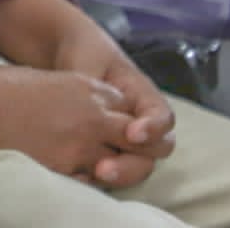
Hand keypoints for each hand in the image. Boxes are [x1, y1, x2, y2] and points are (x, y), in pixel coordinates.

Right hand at [0, 66, 145, 182]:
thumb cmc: (1, 87)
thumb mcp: (46, 79)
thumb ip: (73, 92)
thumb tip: (76, 109)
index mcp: (88, 86)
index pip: (127, 107)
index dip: (121, 119)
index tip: (111, 127)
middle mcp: (94, 114)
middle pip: (138, 137)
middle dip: (133, 147)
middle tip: (119, 154)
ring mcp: (83, 142)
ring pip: (120, 163)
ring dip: (112, 167)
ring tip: (95, 168)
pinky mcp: (67, 165)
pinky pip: (91, 180)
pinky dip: (86, 180)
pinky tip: (72, 174)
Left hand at [49, 30, 175, 187]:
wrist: (66, 54)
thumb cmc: (84, 53)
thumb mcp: (90, 61)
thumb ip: (95, 81)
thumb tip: (95, 107)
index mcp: (144, 96)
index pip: (162, 117)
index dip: (153, 129)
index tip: (131, 134)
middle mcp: (142, 120)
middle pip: (156, 151)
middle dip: (134, 163)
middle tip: (106, 168)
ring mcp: (126, 138)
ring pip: (137, 164)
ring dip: (120, 173)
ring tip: (96, 175)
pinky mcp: (108, 149)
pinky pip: (114, 166)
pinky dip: (103, 174)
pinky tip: (82, 176)